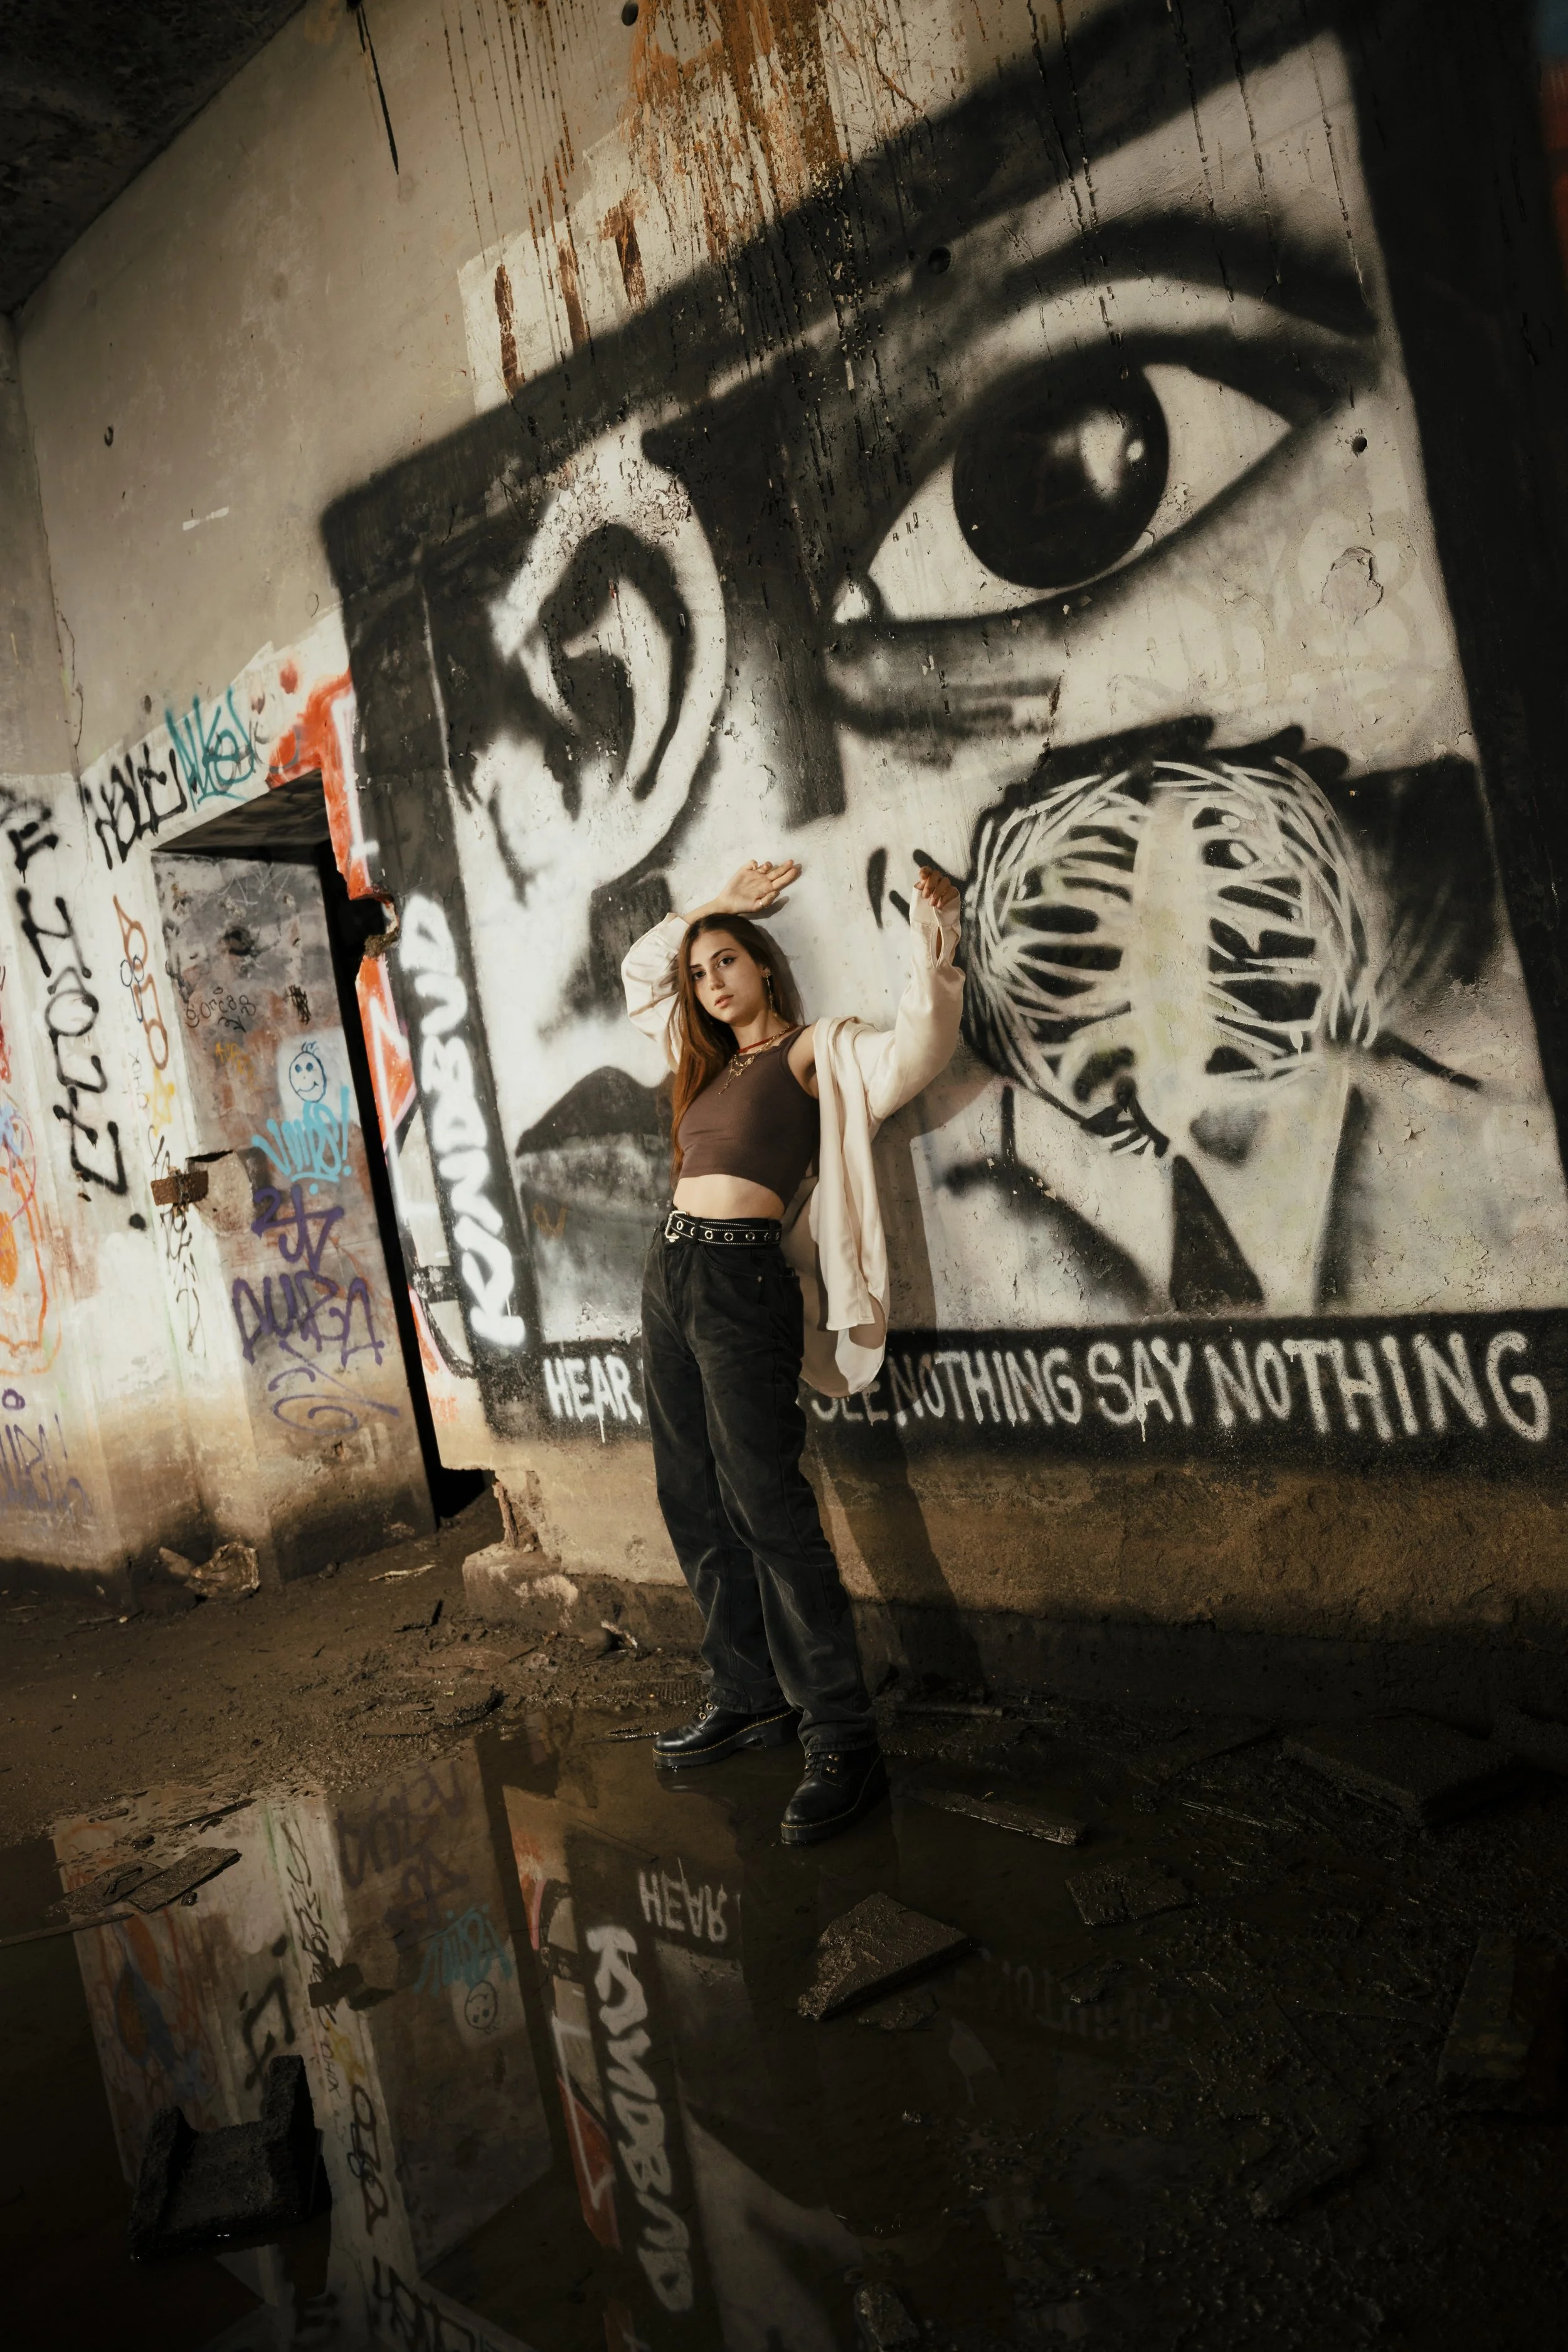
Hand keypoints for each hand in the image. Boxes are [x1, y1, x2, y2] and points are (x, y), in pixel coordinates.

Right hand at [685, 859, 801, 921]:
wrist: (728, 903)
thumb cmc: (743, 906)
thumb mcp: (756, 907)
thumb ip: (767, 900)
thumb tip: (778, 892)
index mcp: (768, 889)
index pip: (781, 881)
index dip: (789, 876)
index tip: (795, 870)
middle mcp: (763, 880)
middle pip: (777, 872)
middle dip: (785, 867)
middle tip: (791, 862)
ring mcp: (755, 875)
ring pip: (766, 866)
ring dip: (768, 865)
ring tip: (766, 868)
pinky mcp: (745, 870)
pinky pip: (753, 863)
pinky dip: (754, 863)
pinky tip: (753, 867)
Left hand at [914, 862, 959, 914]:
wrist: (934, 918)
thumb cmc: (924, 906)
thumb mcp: (918, 899)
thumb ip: (918, 891)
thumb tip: (919, 887)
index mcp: (927, 879)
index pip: (927, 870)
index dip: (925, 871)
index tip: (922, 877)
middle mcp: (937, 880)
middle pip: (936, 874)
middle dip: (930, 884)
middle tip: (925, 896)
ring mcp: (946, 885)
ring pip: (945, 881)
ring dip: (938, 892)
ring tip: (932, 904)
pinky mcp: (953, 892)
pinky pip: (952, 891)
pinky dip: (945, 899)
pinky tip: (939, 906)